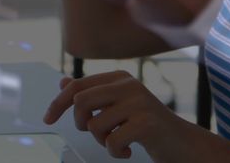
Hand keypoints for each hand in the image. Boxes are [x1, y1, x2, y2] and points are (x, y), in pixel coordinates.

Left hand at [42, 70, 190, 159]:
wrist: (182, 142)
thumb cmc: (146, 125)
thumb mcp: (118, 106)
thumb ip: (93, 94)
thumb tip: (63, 82)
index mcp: (119, 77)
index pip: (78, 86)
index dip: (58, 103)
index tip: (47, 119)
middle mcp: (129, 84)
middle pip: (81, 101)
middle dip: (81, 123)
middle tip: (95, 134)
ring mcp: (139, 102)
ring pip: (95, 124)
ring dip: (101, 141)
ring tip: (117, 142)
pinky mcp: (147, 122)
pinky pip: (112, 141)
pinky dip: (114, 151)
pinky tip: (126, 151)